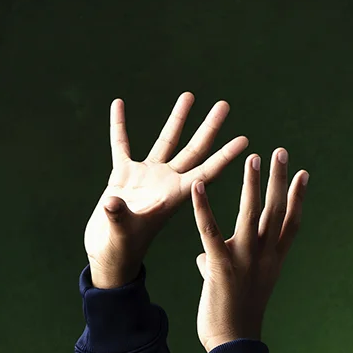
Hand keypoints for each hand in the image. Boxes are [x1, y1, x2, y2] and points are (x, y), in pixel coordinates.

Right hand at [83, 92, 248, 285]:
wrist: (108, 256)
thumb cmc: (120, 250)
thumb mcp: (121, 233)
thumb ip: (119, 216)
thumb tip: (113, 202)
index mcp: (175, 197)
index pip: (206, 173)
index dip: (225, 157)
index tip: (245, 141)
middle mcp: (166, 183)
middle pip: (194, 150)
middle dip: (209, 128)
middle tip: (225, 105)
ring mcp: (146, 177)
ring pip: (166, 141)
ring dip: (177, 119)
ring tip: (190, 95)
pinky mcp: (123, 176)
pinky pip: (122, 145)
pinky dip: (120, 125)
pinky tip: (119, 104)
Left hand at [192, 147, 307, 350]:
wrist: (233, 344)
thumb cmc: (234, 317)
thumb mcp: (235, 285)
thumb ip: (221, 263)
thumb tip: (204, 255)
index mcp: (273, 261)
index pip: (290, 223)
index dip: (297, 197)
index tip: (303, 173)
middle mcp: (264, 256)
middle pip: (276, 211)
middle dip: (278, 180)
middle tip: (280, 152)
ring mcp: (245, 260)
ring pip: (251, 214)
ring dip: (251, 184)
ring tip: (252, 157)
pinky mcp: (222, 266)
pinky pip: (210, 230)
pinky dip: (203, 207)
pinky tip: (198, 186)